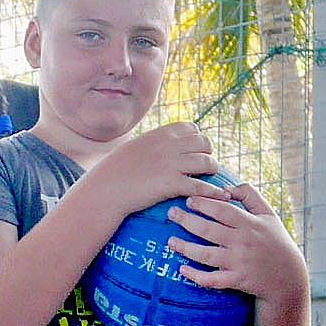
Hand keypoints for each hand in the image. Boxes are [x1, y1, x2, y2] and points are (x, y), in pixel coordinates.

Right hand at [80, 121, 222, 218]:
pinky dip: (213, 191)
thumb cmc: (115, 171)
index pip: (192, 129)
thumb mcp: (134, 147)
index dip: (197, 140)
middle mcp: (169, 146)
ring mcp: (172, 164)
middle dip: (208, 154)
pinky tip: (219, 196)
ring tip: (211, 177)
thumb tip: (156, 145)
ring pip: (206, 162)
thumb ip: (151, 144)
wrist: (106, 189)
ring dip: (212, 170)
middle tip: (205, 166)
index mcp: (160, 135)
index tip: (195, 151)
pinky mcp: (172, 184)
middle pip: (204, 143)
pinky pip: (201, 186)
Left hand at [169, 182, 303, 300]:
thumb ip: (250, 195)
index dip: (204, 204)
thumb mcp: (268, 214)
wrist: (288, 276)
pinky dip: (196, 276)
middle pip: (210, 230)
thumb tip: (226, 186)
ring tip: (170, 241)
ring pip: (207, 255)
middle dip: (187, 221)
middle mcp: (243, 242)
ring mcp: (239, 262)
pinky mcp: (237, 280)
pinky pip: (213, 280)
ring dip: (186, 248)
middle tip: (171, 214)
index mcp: (250, 224)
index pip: (223, 210)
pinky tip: (182, 270)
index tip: (188, 199)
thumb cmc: (275, 241)